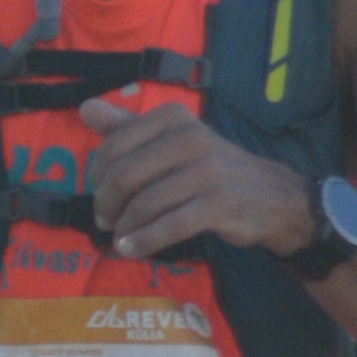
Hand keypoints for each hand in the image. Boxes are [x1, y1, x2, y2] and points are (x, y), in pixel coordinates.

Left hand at [79, 90, 317, 261]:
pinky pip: (169, 226)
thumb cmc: (210, 167)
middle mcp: (190, 137)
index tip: (98, 194)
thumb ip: (127, 126)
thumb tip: (85, 107)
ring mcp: (207, 170)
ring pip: (144, 203)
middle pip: (124, 175)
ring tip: (120, 237)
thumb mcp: (170, 140)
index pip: (114, 146)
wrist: (271, 194)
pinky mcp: (219, 203)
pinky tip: (132, 249)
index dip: (97, 176)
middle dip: (106, 204)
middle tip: (105, 221)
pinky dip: (144, 241)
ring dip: (124, 227)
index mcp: (173, 117)